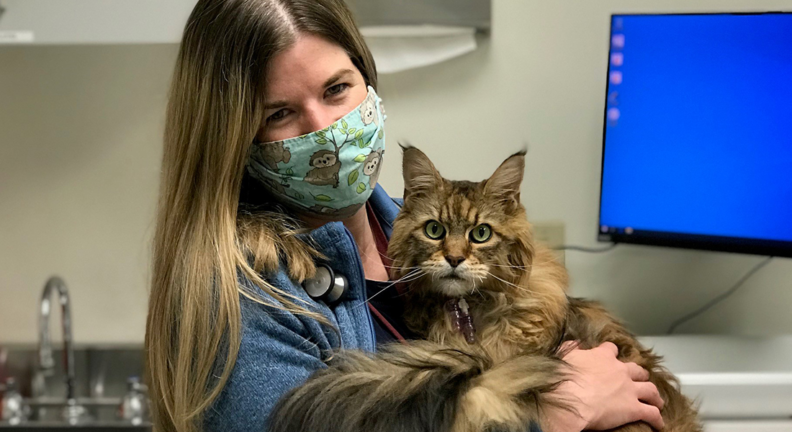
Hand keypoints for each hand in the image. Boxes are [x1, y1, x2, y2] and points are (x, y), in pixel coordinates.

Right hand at [544, 342, 664, 431]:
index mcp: (602, 357)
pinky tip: (659, 422)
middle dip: (640, 374)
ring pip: (650, 390)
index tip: (610, 355)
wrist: (570, 397)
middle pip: (637, 370)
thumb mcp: (565, 356)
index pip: (611, 350)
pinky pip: (651, 413)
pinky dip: (657, 418)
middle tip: (640, 378)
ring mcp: (629, 389)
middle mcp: (620, 371)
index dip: (612, 353)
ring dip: (654, 395)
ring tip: (657, 400)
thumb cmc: (564, 378)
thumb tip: (575, 343)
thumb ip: (571, 348)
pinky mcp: (633, 408)